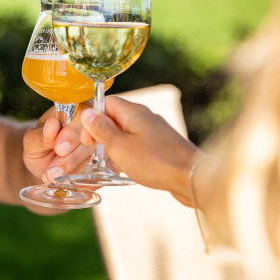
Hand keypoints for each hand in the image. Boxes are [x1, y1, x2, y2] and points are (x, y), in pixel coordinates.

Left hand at [23, 105, 92, 184]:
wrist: (41, 166)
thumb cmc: (38, 146)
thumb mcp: (31, 140)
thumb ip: (41, 134)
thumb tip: (52, 126)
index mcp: (72, 110)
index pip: (81, 114)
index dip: (72, 131)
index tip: (59, 147)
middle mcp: (87, 126)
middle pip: (89, 134)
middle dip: (72, 150)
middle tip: (57, 158)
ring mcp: (94, 145)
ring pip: (89, 152)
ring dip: (70, 164)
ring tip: (51, 175)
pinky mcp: (97, 163)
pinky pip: (93, 168)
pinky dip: (76, 175)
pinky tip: (62, 180)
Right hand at [79, 96, 201, 204]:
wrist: (192, 178)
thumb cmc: (155, 162)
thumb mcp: (119, 147)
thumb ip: (101, 129)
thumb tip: (88, 113)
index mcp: (133, 111)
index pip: (105, 102)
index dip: (91, 118)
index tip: (87, 139)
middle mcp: (145, 116)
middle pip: (115, 116)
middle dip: (101, 133)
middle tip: (97, 152)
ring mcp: (155, 130)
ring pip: (126, 131)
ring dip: (114, 145)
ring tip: (112, 163)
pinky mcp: (162, 145)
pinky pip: (138, 143)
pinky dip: (128, 152)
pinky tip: (128, 168)